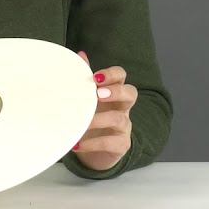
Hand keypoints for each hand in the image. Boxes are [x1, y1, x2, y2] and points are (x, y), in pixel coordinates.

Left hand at [72, 50, 135, 170]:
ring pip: (119, 119)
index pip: (121, 76)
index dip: (112, 75)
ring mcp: (124, 127)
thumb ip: (86, 79)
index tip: (95, 78)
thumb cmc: (93, 120)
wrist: (95, 153)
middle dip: (116, 92)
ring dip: (99, 120)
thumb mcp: (88, 99)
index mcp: (114, 92)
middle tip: (98, 95)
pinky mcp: (121, 145)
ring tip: (82, 123)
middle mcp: (123, 108)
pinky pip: (111, 143)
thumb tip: (80, 54)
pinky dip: (93, 143)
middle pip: (131, 93)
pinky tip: (77, 144)